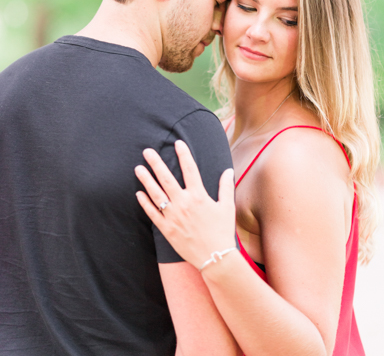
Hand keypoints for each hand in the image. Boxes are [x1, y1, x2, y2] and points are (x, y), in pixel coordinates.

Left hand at [135, 140, 235, 270]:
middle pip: (167, 179)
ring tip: (138, 168)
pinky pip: (152, 213)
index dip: (183, 154)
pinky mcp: (166, 229)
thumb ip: (226, 186)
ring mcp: (173, 216)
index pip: (190, 169)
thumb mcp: (227, 206)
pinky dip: (145, 203)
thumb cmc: (223, 231)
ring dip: (146, 180)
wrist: (214, 256)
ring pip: (156, 194)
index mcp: (199, 196)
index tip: (177, 143)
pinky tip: (139, 193)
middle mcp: (184, 204)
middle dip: (156, 163)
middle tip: (147, 151)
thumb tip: (228, 170)